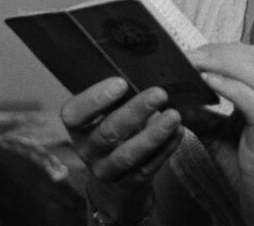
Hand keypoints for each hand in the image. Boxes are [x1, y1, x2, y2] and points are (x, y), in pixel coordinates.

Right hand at [60, 78, 183, 219]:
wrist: (115, 177)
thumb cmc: (113, 128)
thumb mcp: (107, 112)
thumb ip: (117, 96)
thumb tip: (144, 69)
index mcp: (77, 127)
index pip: (75, 114)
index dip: (96, 98)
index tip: (121, 82)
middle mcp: (87, 150)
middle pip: (107, 132)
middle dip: (135, 112)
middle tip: (159, 93)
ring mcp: (107, 170)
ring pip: (128, 155)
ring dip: (153, 134)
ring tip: (174, 116)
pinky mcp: (129, 183)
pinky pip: (148, 167)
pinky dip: (166, 148)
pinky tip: (178, 131)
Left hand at [186, 44, 253, 225]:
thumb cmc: (252, 172)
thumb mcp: (220, 137)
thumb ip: (202, 116)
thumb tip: (174, 98)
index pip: (248, 56)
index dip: (218, 50)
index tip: (188, 53)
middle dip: (218, 50)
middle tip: (185, 55)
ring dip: (222, 62)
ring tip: (192, 63)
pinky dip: (231, 87)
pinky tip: (207, 82)